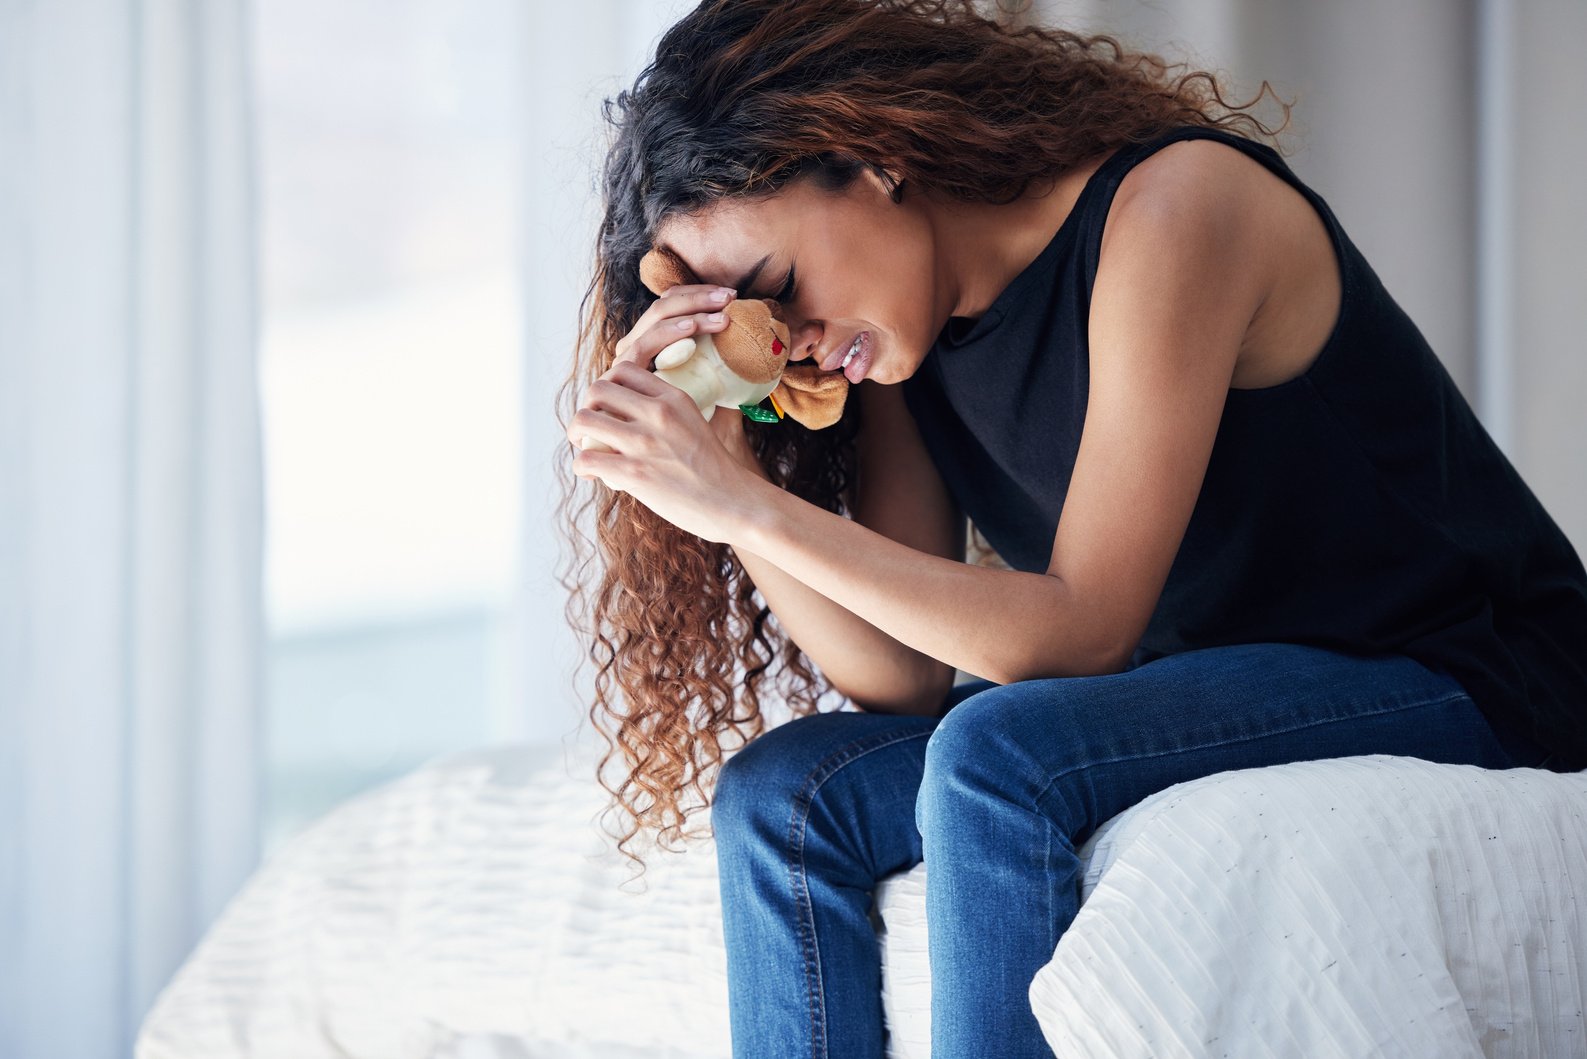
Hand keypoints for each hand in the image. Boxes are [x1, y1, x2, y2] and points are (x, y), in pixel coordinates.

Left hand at [569, 284, 761, 543]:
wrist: (737, 504)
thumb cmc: (718, 472)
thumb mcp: (699, 424)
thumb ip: (669, 415)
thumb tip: (641, 415)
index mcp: (674, 398)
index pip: (624, 370)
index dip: (610, 387)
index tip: (610, 408)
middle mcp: (658, 413)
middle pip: (597, 389)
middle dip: (587, 407)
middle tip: (590, 428)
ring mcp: (644, 442)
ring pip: (583, 420)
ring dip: (577, 435)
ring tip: (585, 448)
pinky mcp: (634, 473)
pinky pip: (586, 460)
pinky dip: (582, 467)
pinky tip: (591, 474)